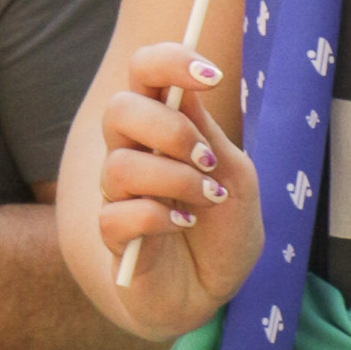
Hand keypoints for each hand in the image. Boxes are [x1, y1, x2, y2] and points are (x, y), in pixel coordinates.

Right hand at [95, 45, 260, 331]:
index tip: (213, 74)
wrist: (215, 288)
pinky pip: (118, 216)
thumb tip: (187, 90)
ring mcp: (118, 194)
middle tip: (208, 158)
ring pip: (120, 166)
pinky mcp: (114, 237)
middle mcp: (133, 152)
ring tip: (210, 198)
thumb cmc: (224, 226)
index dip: (170, 62)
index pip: (144, 72)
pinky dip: (160, 218)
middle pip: (120, 110)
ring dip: (176, 181)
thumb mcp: (236, 176)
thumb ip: (210, 137)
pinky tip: (185, 225)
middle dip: (170, 128)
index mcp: (163, 127)